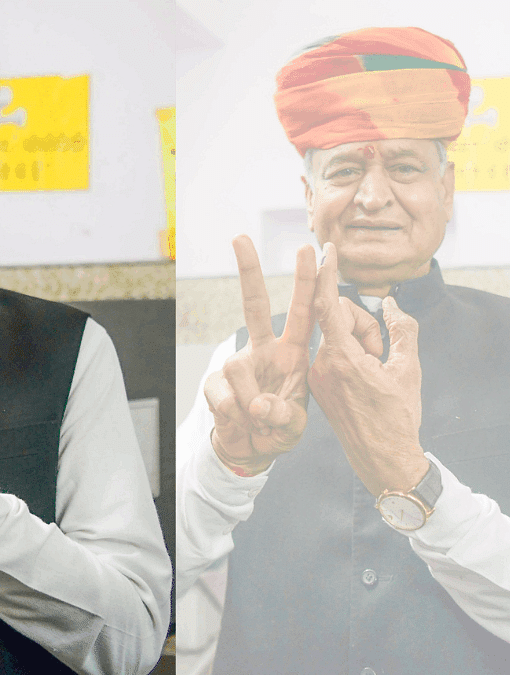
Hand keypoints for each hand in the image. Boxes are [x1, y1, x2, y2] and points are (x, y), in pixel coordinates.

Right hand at [204, 235, 316, 474]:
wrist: (250, 448)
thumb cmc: (278, 429)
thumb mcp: (293, 426)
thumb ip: (282, 415)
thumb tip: (255, 403)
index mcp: (294, 353)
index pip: (305, 314)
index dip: (311, 283)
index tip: (313, 250)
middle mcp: (265, 351)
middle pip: (253, 306)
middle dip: (249, 272)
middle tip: (240, 238)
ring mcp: (238, 365)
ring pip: (238, 368)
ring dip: (252, 403)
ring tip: (259, 421)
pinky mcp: (215, 383)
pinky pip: (221, 394)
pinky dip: (233, 414)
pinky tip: (240, 421)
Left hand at [308, 242, 428, 495]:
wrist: (381, 458)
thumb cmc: (398, 416)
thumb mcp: (408, 368)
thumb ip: (401, 329)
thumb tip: (391, 303)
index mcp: (341, 358)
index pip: (328, 306)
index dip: (327, 275)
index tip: (325, 249)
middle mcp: (321, 364)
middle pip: (339, 319)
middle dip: (364, 325)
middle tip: (383, 353)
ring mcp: (316, 374)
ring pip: (337, 336)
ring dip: (360, 343)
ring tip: (377, 371)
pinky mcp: (317, 383)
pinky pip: (333, 352)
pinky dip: (352, 354)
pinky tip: (368, 376)